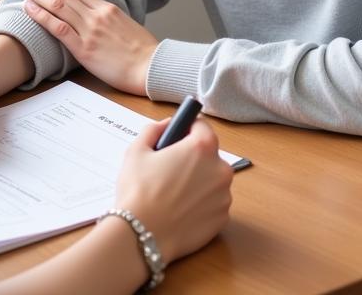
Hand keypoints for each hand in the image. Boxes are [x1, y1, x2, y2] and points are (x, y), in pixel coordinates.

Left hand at [15, 0, 158, 94]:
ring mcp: (90, 30)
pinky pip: (58, 27)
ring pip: (57, 4)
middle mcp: (97, 14)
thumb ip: (108, 18)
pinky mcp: (85, 48)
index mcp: (107, 8)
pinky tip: (29, 8)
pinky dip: (41, 15)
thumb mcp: (126, 26)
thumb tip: (95, 15)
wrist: (152, 67)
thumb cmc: (142, 51)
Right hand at [114, 117, 232, 266]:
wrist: (141, 237)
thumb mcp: (137, 150)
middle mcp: (220, 169)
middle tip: (169, 169)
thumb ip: (154, 129)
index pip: (202, 125)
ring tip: (172, 193)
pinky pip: (213, 203)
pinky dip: (200, 204)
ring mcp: (224, 197)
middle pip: (208, 154)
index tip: (177, 137)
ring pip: (211, 180)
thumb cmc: (138, 192)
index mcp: (202, 147)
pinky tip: (180, 210)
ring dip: (198, 181)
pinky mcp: (222, 220)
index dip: (187, 128)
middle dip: (192, 158)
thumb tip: (167, 125)